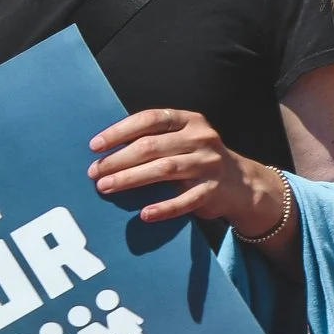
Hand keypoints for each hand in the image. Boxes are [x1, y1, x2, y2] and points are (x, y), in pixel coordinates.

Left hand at [89, 107, 286, 233]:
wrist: (239, 183)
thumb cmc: (195, 159)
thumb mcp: (181, 140)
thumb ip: (153, 139)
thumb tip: (104, 151)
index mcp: (190, 121)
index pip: (151, 119)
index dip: (120, 131)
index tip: (95, 146)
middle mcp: (202, 138)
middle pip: (153, 146)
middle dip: (119, 159)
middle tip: (94, 172)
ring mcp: (209, 164)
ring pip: (165, 169)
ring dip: (131, 179)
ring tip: (105, 187)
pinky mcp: (213, 190)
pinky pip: (185, 200)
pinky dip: (164, 208)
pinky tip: (144, 214)